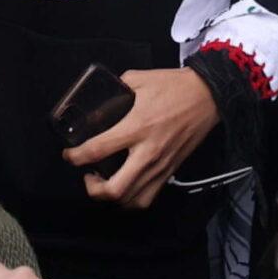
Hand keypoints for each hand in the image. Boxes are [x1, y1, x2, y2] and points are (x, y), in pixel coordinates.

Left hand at [64, 67, 218, 209]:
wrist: (208, 96)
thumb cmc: (174, 86)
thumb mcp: (139, 79)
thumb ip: (116, 90)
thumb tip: (100, 100)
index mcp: (137, 127)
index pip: (98, 150)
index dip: (76, 157)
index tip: (69, 155)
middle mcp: (148, 152)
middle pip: (114, 189)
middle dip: (93, 189)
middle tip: (87, 176)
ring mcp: (161, 166)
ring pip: (131, 200)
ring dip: (112, 197)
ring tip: (104, 184)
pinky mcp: (171, 172)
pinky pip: (148, 197)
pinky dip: (132, 200)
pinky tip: (125, 187)